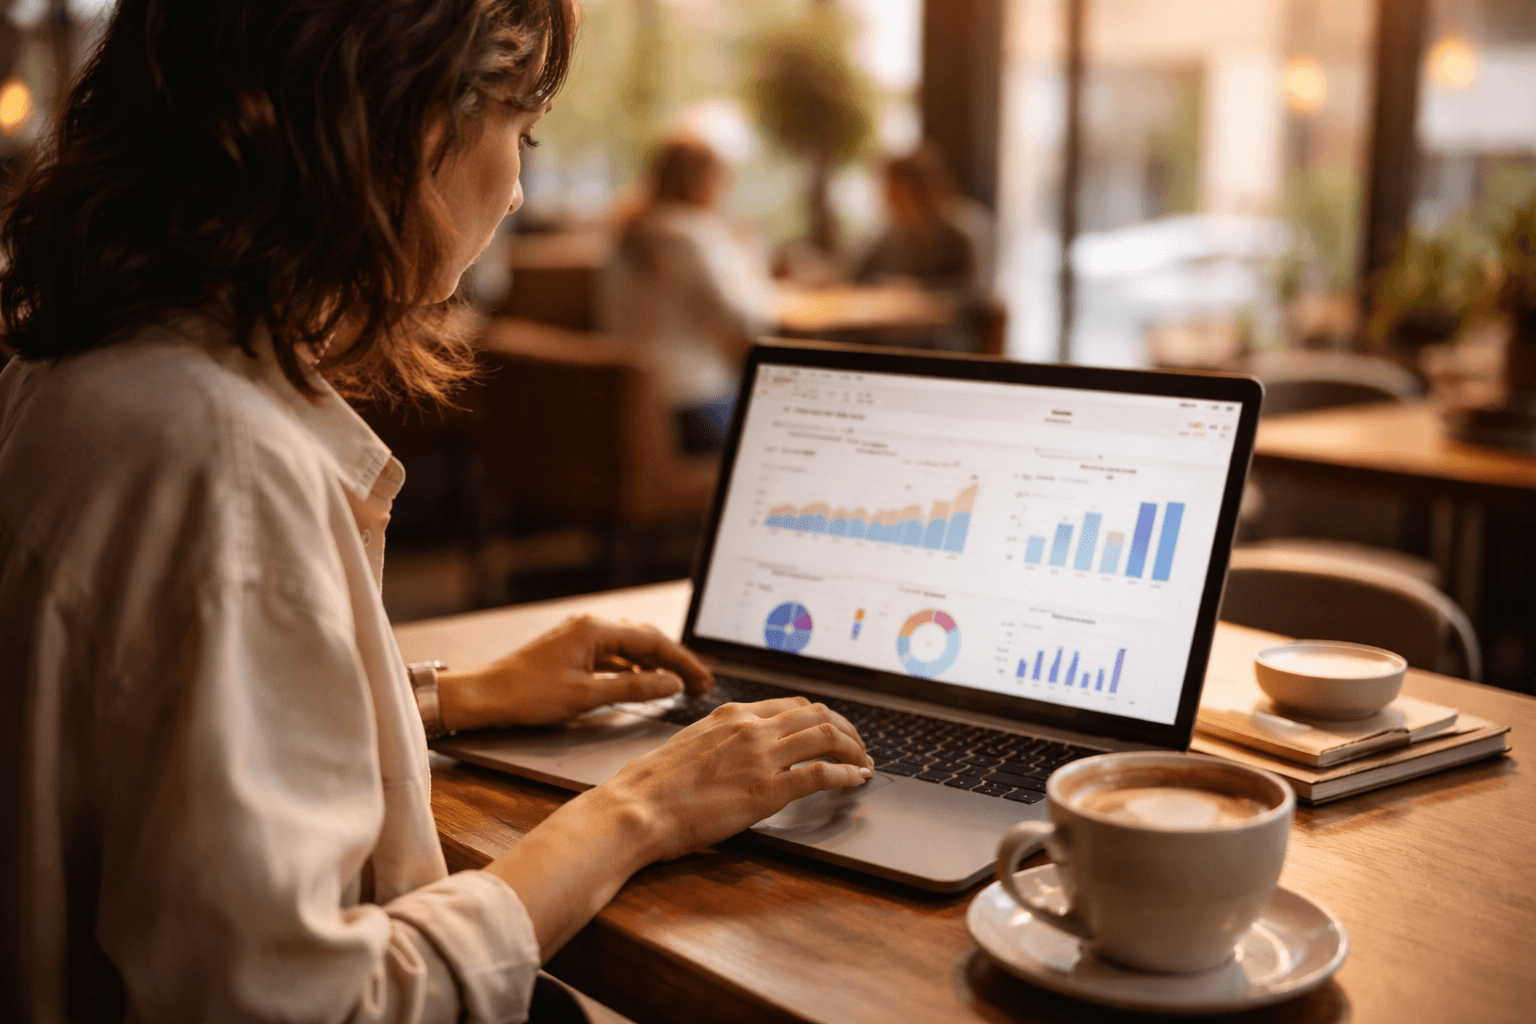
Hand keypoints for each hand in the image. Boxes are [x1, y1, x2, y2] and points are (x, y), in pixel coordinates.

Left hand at [437, 615, 712, 729]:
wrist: (485, 695)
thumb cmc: (529, 695)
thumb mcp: (587, 696)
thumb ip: (634, 690)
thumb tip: (671, 684)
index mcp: (596, 630)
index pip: (653, 641)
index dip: (683, 662)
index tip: (704, 680)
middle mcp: (590, 627)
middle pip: (645, 641)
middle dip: (675, 662)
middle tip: (700, 685)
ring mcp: (580, 637)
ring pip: (629, 649)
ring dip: (655, 667)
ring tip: (679, 686)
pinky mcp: (572, 651)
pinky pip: (612, 657)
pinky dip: (633, 671)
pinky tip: (643, 685)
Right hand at [482, 695, 870, 957]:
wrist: (636, 808)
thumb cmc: (652, 786)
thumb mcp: (689, 746)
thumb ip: (719, 741)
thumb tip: (735, 751)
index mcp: (731, 714)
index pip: (791, 705)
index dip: (820, 717)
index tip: (832, 730)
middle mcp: (750, 727)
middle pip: (817, 715)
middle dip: (846, 729)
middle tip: (858, 746)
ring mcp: (760, 757)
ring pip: (827, 737)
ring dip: (854, 749)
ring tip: (864, 763)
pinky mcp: (767, 790)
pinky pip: (821, 774)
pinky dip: (847, 775)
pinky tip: (857, 781)